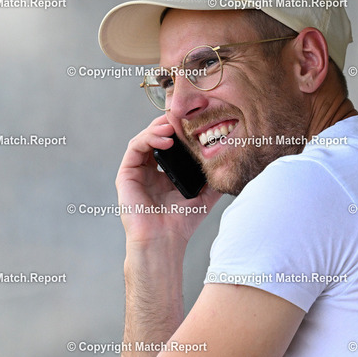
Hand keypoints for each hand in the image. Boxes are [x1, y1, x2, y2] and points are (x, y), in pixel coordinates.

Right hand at [116, 115, 221, 244]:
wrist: (164, 240)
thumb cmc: (182, 222)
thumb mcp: (205, 195)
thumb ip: (214, 178)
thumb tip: (231, 162)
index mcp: (165, 173)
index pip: (171, 143)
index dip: (181, 130)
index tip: (195, 120)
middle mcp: (150, 169)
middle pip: (157, 136)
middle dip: (169, 123)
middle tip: (183, 116)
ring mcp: (137, 171)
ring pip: (145, 138)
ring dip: (158, 127)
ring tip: (174, 125)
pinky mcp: (126, 174)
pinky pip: (135, 147)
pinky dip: (148, 137)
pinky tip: (165, 137)